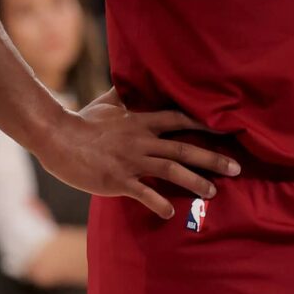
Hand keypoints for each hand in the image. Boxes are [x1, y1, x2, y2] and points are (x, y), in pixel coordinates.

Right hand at [32, 88, 240, 219]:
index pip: (179, 119)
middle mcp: (141, 140)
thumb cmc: (82, 121)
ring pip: (171, 170)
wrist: (57, 137)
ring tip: (213, 193)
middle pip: (184, 148)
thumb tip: (130, 81)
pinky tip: (171, 213)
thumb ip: (124, 95)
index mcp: (141, 122)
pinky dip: (158, 203)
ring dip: (195, 182)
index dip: (204, 124)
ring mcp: (131, 161)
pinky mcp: (117, 180)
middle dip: (213, 158)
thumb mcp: (107, 103)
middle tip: (237, 167)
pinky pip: (143, 193)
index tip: (226, 130)